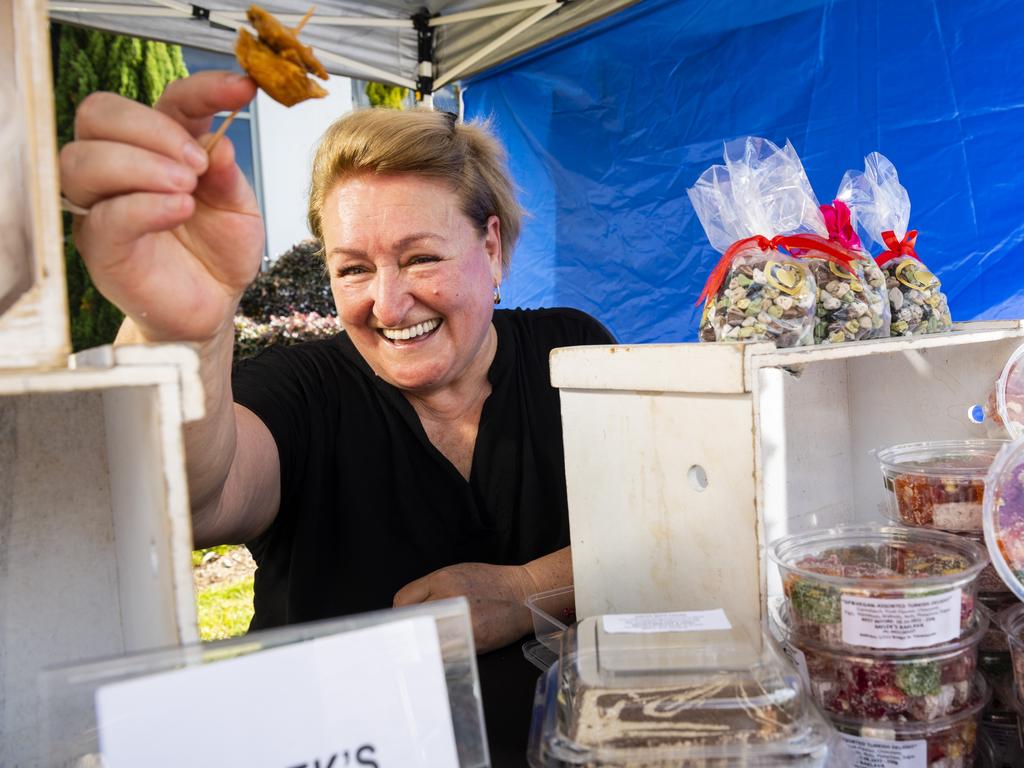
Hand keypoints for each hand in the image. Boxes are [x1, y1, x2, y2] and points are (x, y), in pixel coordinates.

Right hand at [59, 71, 263, 343]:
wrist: (215, 305)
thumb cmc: (220, 252)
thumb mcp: (240, 209)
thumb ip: (229, 176)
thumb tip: (218, 142)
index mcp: (163, 146)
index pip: (167, 99)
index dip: (203, 88)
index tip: (242, 89)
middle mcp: (123, 167)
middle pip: (100, 113)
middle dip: (151, 129)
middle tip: (197, 162)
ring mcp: (104, 204)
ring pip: (84, 158)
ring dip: (140, 164)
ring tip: (187, 188)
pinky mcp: (101, 245)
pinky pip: (104, 215)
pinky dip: (143, 205)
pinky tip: (179, 209)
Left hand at [394, 562, 537, 653]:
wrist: (524, 594)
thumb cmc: (492, 584)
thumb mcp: (459, 574)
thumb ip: (433, 589)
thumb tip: (410, 610)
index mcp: (442, 579)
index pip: (404, 600)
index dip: (400, 614)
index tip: (403, 623)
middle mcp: (448, 596)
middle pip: (412, 621)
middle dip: (409, 631)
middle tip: (410, 640)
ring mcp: (460, 619)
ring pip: (425, 639)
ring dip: (422, 645)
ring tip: (426, 648)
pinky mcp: (472, 638)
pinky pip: (444, 652)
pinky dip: (439, 655)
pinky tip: (442, 653)